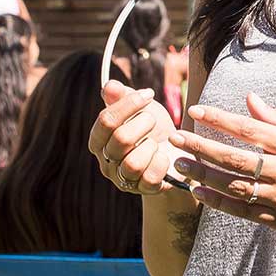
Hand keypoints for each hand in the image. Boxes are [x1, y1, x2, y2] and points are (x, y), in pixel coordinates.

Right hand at [88, 79, 177, 194]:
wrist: (177, 153)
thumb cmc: (153, 129)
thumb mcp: (141, 108)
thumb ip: (123, 96)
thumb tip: (109, 86)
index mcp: (99, 139)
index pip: (106, 120)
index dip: (129, 104)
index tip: (149, 94)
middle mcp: (106, 161)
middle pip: (121, 139)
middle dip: (144, 123)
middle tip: (154, 120)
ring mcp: (123, 178)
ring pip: (133, 163)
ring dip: (151, 147)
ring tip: (157, 143)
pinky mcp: (143, 189)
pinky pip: (150, 178)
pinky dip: (162, 163)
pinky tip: (165, 157)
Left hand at [167, 94, 275, 251]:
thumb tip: (250, 99)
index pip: (249, 128)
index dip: (220, 119)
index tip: (196, 111)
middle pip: (234, 157)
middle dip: (200, 146)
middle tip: (175, 137)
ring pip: (233, 184)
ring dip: (202, 174)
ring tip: (179, 164)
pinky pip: (241, 209)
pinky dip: (217, 201)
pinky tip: (197, 191)